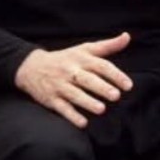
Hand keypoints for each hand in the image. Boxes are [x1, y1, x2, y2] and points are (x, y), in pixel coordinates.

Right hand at [14, 32, 133, 128]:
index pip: (101, 66)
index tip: (128, 85)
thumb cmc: (66, 58)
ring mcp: (60, 85)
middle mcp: (71, 72)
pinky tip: (83, 123)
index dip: (115, 75)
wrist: (31, 66)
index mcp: (82, 59)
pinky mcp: (50, 99)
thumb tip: (127, 36)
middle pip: (88, 80)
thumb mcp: (85, 49)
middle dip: (102, 88)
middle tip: (116, 96)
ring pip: (75, 94)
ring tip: (102, 109)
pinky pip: (61, 108)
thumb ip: (108, 45)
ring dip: (88, 102)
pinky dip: (71, 116)